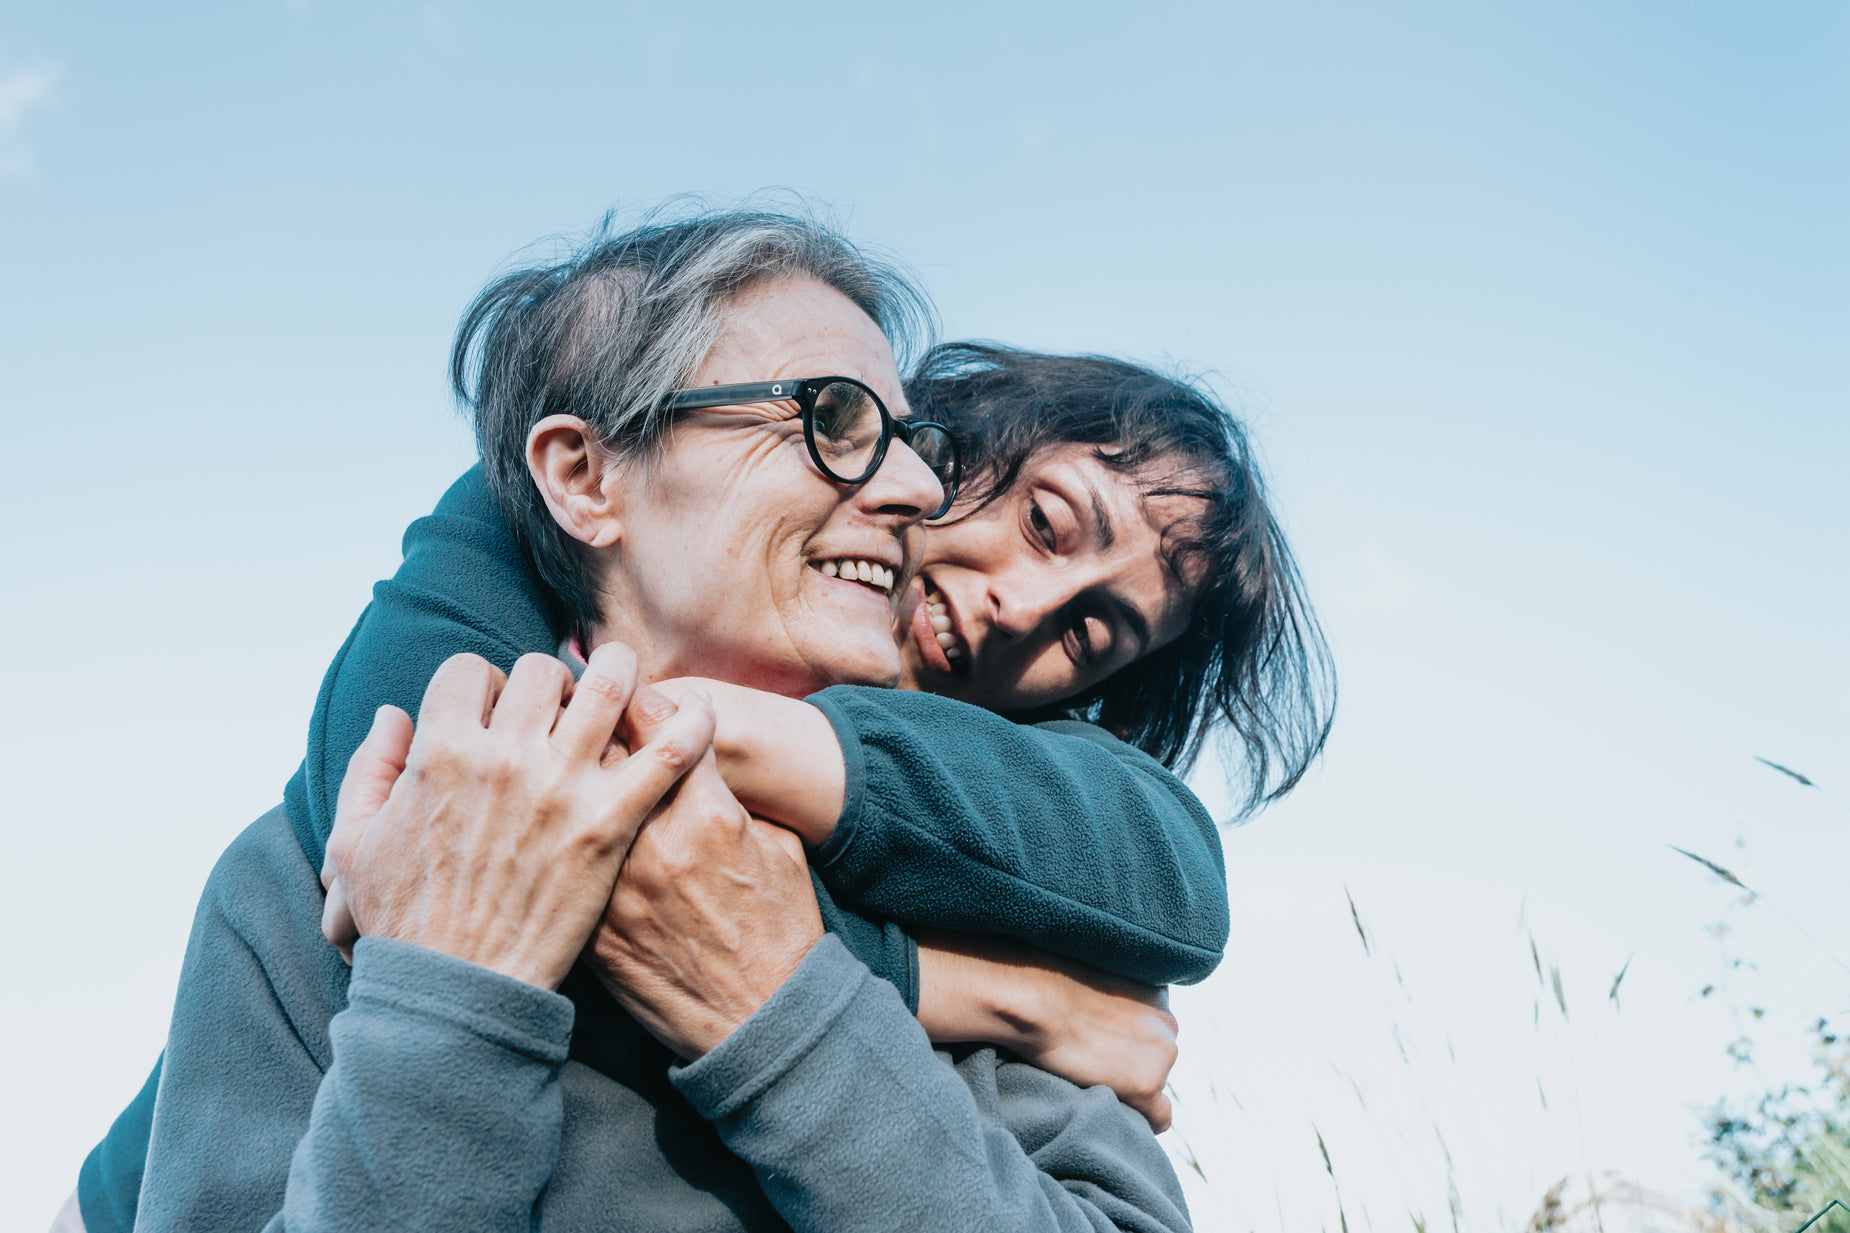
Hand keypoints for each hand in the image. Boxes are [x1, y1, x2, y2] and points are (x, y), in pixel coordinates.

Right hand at [319, 645, 714, 989]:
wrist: (457, 992)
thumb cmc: (404, 923)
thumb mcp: (354, 843)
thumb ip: (369, 768)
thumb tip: (392, 714)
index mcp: (438, 752)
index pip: (470, 670)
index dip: (485, 683)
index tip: (498, 709)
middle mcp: (503, 757)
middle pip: (542, 670)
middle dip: (552, 679)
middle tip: (561, 708)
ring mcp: (560, 788)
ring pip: (609, 687)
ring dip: (621, 672)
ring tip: (627, 680)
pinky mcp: (609, 824)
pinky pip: (668, 752)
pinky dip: (692, 723)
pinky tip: (700, 713)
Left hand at [587, 687, 824, 1058]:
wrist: (761, 1022)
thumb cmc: (779, 928)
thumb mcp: (775, 845)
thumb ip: (726, 793)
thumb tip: (689, 748)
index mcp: (707, 812)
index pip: (654, 718)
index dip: (634, 695)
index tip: (624, 691)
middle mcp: (655, 843)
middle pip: (596, 752)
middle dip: (585, 728)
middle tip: (574, 719)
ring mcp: (617, 890)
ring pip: (565, 805)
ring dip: (557, 781)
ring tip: (551, 773)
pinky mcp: (593, 931)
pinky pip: (555, 867)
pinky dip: (550, 845)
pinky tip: (545, 838)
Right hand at [915, 933, 1178, 1130]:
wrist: (1036, 1002)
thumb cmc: (1048, 984)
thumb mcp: (1092, 980)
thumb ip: (1111, 999)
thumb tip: (1099, 1017)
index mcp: (1156, 995)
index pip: (1154, 1034)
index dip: (1128, 1045)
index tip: (1103, 1048)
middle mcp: (1168, 1024)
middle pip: (1159, 1060)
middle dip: (1133, 1065)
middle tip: (1096, 1066)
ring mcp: (1162, 1057)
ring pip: (1156, 1086)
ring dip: (1132, 1088)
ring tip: (1094, 1082)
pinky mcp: (1146, 1085)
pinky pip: (1160, 1117)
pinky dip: (1142, 1120)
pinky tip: (1116, 1112)